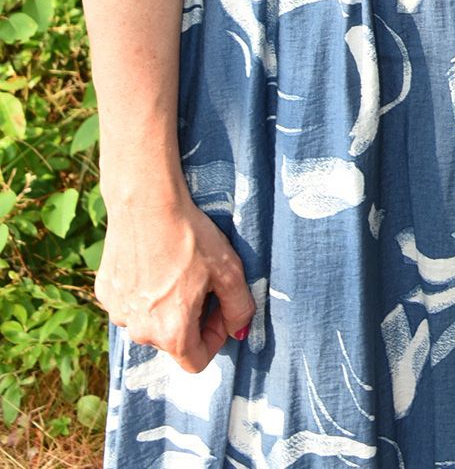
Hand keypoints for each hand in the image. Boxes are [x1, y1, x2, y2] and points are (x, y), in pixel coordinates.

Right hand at [95, 191, 254, 370]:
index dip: (215, 338)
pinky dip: (143, 293)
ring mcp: (118, 314)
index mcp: (171, 333)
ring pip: (150, 322)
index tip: (219, 309)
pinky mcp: (105, 294)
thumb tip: (240, 330)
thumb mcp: (228, 270)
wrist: (146, 203)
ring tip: (177, 269)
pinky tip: (154, 262)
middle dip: (192, 320)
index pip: (196, 362)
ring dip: (166, 307)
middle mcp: (140, 331)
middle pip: (173, 341)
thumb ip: (239, 307)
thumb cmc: (191, 237)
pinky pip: (130, 304)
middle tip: (202, 283)